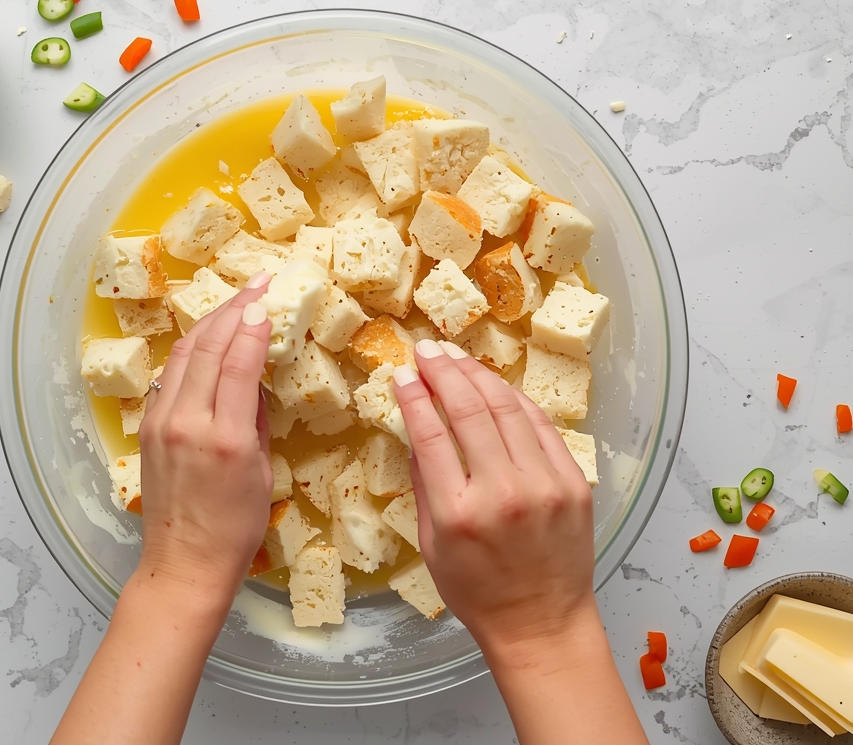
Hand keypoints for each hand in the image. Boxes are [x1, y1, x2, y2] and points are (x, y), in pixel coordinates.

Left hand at [136, 272, 272, 613]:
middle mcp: (184, 422)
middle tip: (258, 282)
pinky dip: (190, 348)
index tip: (270, 298)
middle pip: (206, 347)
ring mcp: (159, 422)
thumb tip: (252, 375)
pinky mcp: (146, 428)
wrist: (184, 564)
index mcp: (223, 438)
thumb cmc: (235, 528)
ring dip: (210, 321)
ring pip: (182, 354)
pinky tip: (206, 336)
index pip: (237, 363)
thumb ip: (255, 417)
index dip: (255, 325)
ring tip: (235, 298)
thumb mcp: (261, 471)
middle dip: (234, 308)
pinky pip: (169, 375)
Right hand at [392, 339, 596, 654]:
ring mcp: (545, 485)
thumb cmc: (478, 592)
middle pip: (470, 410)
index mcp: (459, 513)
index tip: (401, 374)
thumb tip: (417, 428)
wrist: (541, 623)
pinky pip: (541, 426)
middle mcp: (503, 493)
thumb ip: (424, 484)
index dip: (413, 397)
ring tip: (456, 358)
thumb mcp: (431, 545)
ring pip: (508, 408)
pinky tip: (495, 385)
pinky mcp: (574, 483)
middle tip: (426, 351)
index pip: (431, 435)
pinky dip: (516, 400)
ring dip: (478, 376)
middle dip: (443, 372)